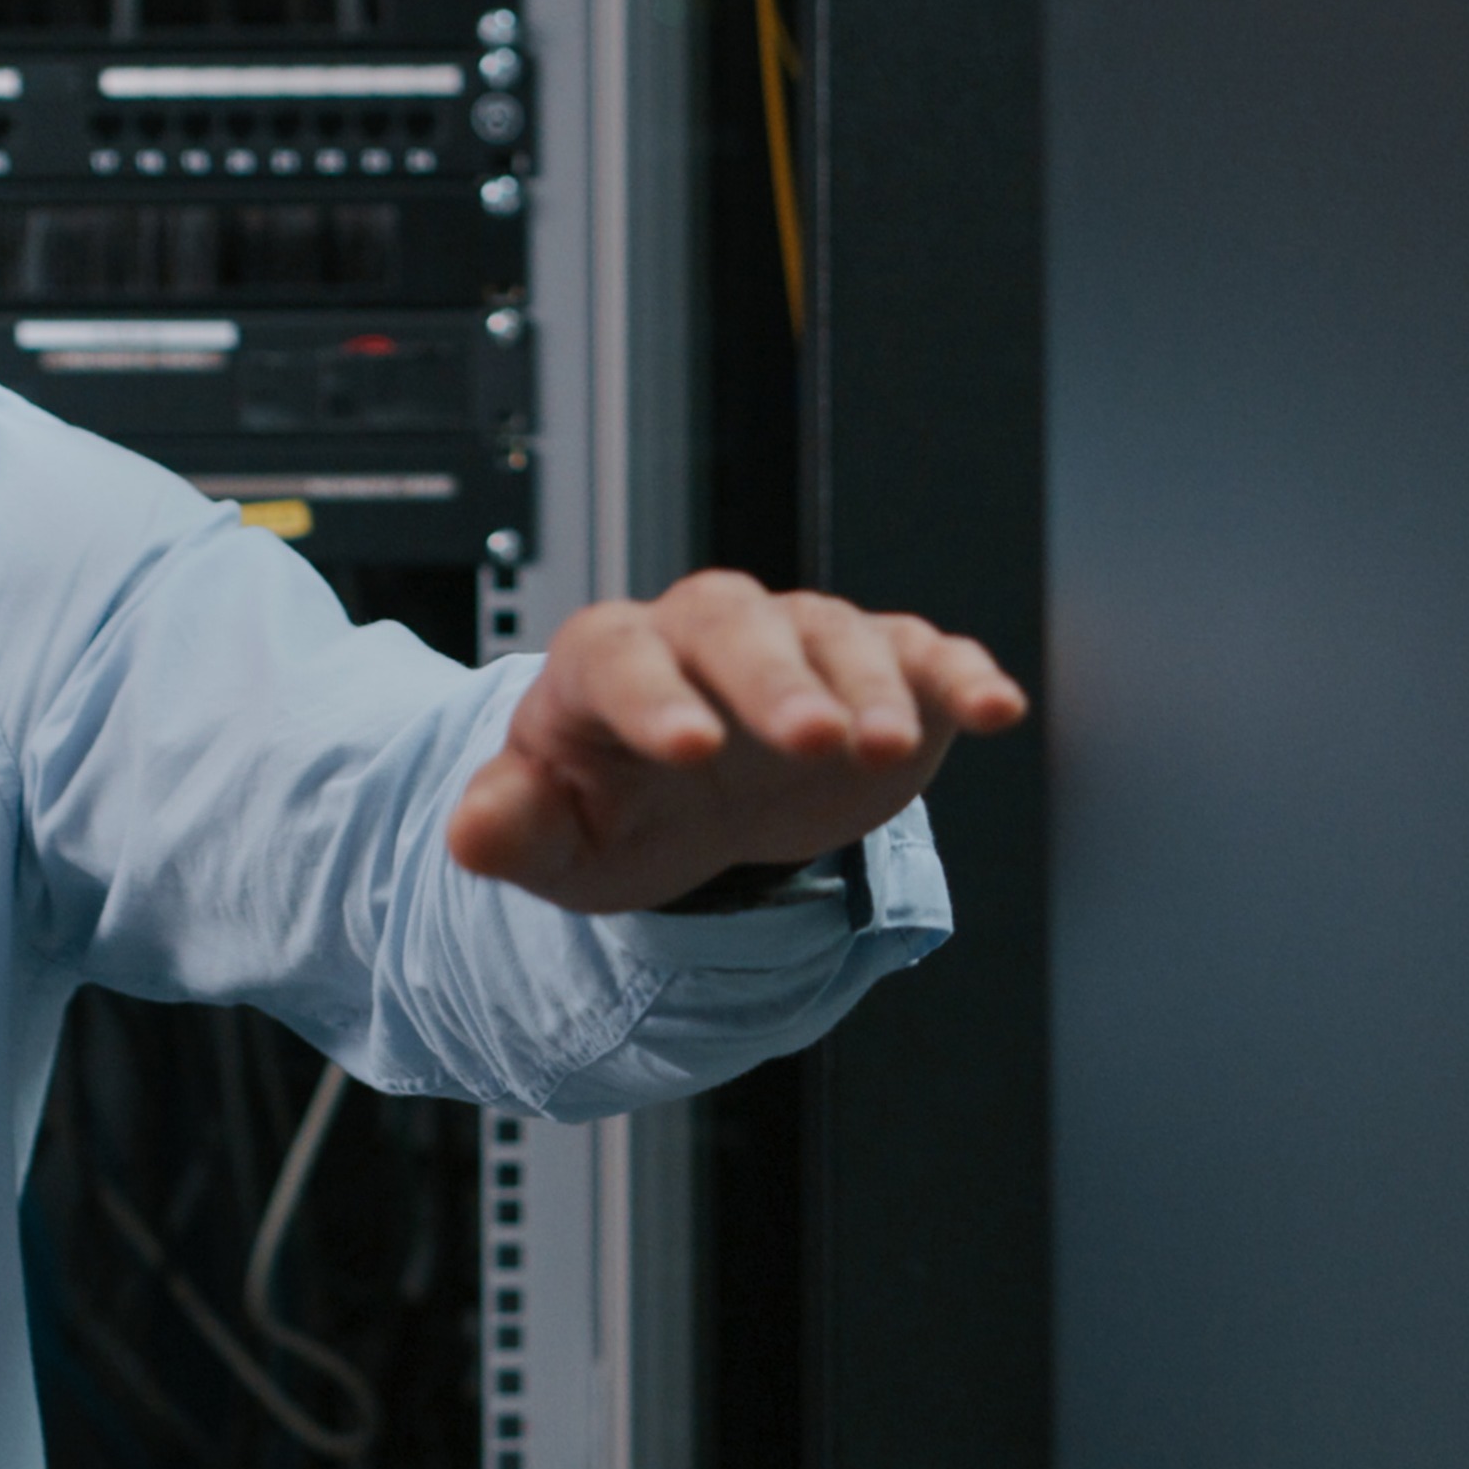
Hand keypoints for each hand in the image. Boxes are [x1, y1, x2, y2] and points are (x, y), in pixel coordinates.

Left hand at [446, 570, 1027, 914]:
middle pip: (738, 629)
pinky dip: (961, 675)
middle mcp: (706, 633)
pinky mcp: (877, 669)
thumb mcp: (552, 838)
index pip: (622, 660)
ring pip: (835, 636)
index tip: (688, 751)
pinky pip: (922, 654)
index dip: (655, 699)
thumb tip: (472, 833)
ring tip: (887, 746)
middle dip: (777, 681)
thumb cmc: (611, 807)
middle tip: (813, 740)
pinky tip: (996, 708)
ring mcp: (798, 643)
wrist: (683, 797)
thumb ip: (512, 829)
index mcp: (609, 664)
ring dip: (868, 687)